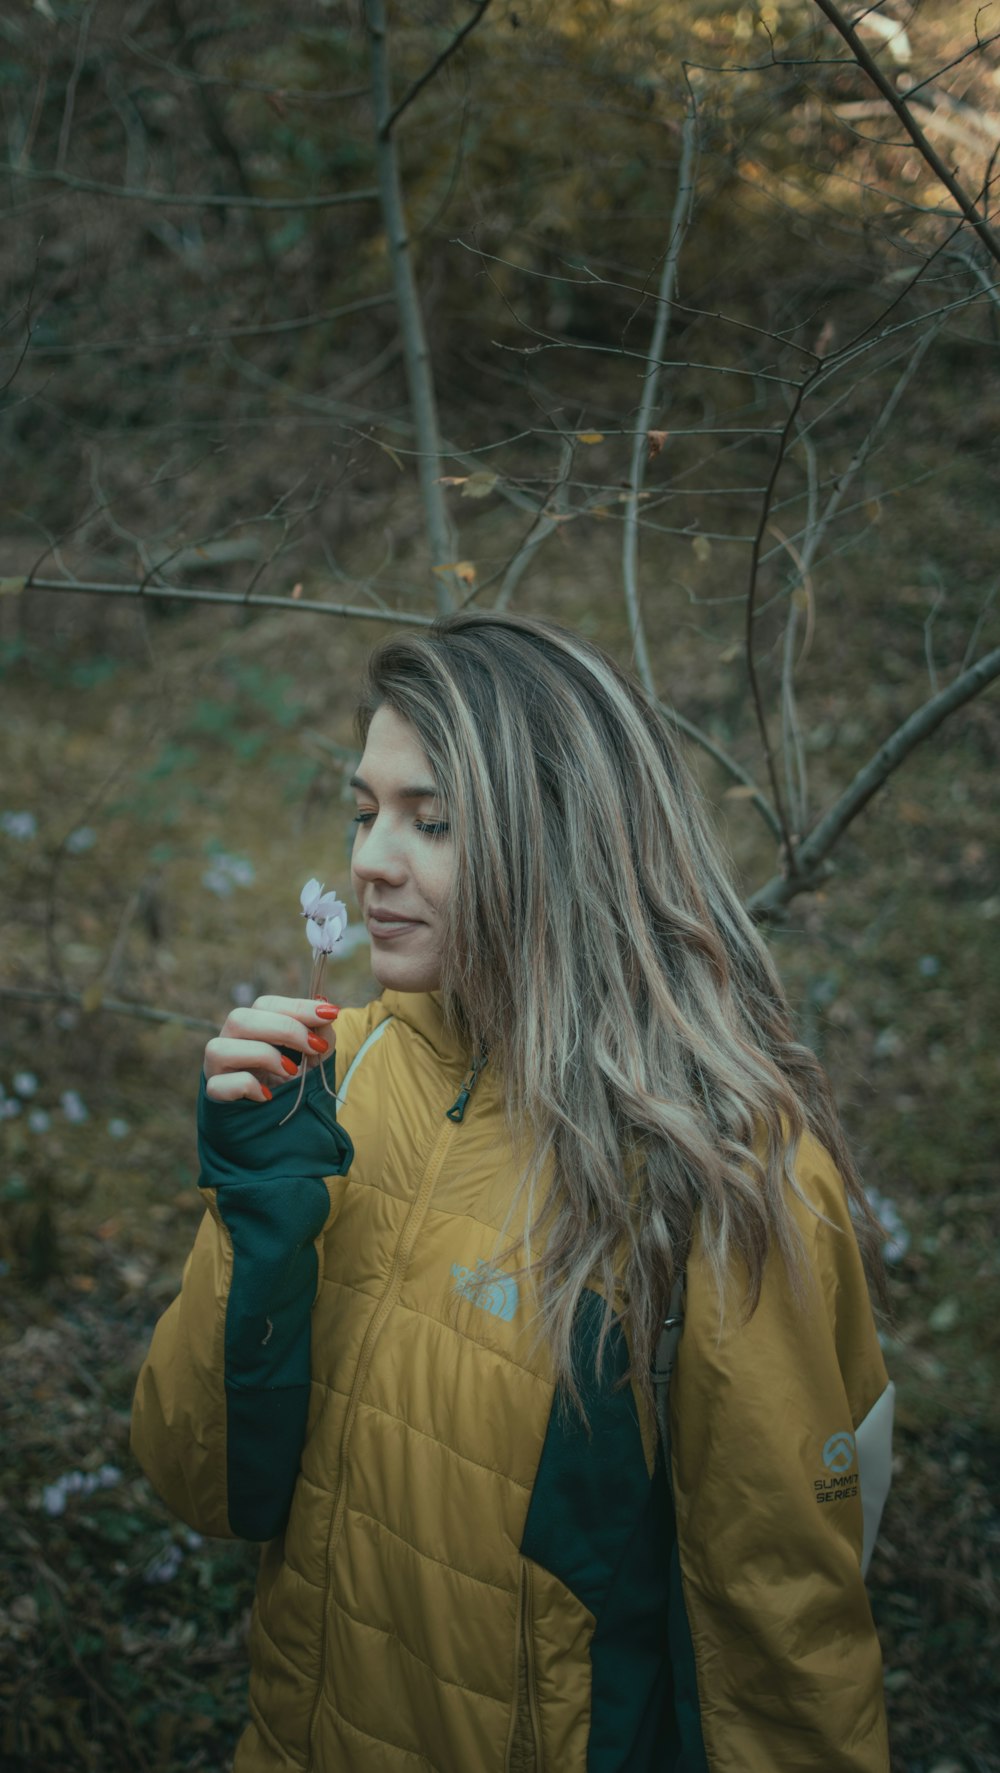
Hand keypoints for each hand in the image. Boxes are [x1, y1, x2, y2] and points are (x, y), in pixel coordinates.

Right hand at [203, 996, 337, 1103]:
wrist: (276, 1126)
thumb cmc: (292, 1085)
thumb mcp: (312, 1060)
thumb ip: (320, 1036)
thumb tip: (327, 1011)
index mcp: (252, 1027)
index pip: (265, 1005)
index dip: (297, 1007)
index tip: (330, 1014)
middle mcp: (229, 1042)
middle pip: (239, 1018)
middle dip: (283, 1028)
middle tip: (314, 1047)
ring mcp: (217, 1069)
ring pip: (219, 1048)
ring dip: (262, 1055)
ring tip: (291, 1071)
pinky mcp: (215, 1096)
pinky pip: (219, 1085)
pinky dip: (246, 1086)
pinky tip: (267, 1095)